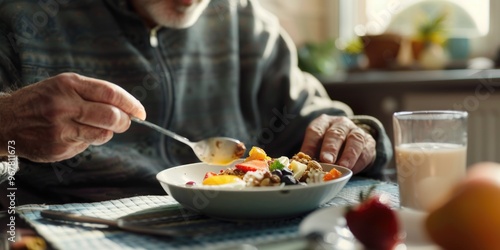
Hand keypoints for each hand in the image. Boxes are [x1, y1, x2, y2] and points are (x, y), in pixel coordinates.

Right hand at [0, 73, 145, 161]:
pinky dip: (88, 141)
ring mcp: (61, 127)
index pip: (111, 93)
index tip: (141, 112)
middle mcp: (65, 104)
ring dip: (107, 133)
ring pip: (103, 134)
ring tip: (93, 127)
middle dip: (125, 121)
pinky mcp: (59, 147)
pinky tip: (73, 135)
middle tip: (124, 122)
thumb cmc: (42, 102)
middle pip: (111, 116)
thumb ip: (94, 94)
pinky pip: (87, 145)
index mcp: (69, 84)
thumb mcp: (64, 86)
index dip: (131, 104)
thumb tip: (128, 109)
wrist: (6, 121)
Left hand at [300, 114, 375, 173]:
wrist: (352, 141)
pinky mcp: (369, 142)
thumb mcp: (317, 146)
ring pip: (354, 140)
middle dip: (331, 147)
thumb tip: (300, 167)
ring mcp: (356, 131)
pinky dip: (359, 162)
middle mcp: (341, 124)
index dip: (311, 144)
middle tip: (327, 160)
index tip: (307, 157)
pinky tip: (353, 170)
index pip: (316, 131)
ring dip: (348, 155)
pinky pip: (366, 151)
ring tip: (343, 167)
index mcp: (324, 123)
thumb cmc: (329, 145)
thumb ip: (310, 154)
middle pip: (336, 134)